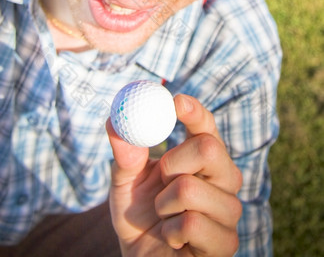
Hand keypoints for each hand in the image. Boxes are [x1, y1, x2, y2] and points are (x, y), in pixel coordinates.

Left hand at [106, 94, 242, 255]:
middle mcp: (223, 178)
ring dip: (165, 204)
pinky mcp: (226, 242)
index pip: (207, 126)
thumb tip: (115, 120)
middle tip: (161, 178)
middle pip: (209, 148)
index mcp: (203, 157)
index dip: (195, 112)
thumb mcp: (125, 181)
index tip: (176, 102)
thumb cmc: (140, 215)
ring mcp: (228, 210)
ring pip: (191, 187)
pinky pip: (192, 223)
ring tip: (166, 217)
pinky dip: (171, 231)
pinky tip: (174, 239)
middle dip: (172, 162)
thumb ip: (124, 153)